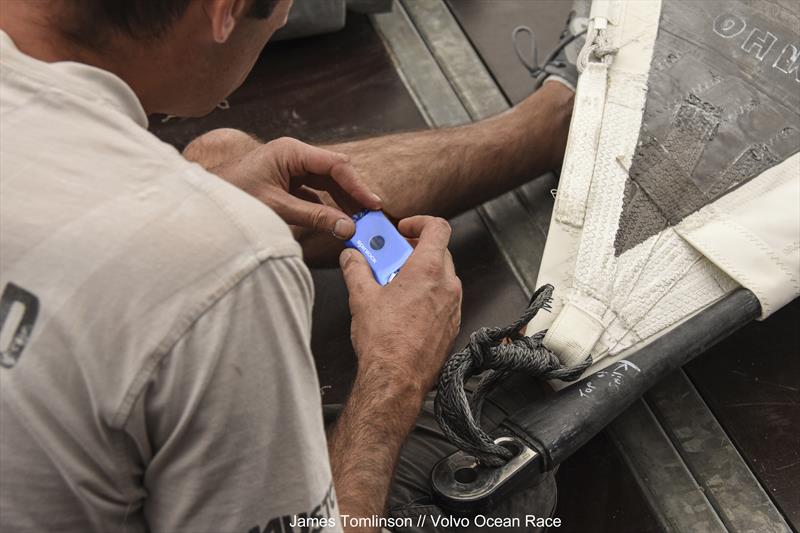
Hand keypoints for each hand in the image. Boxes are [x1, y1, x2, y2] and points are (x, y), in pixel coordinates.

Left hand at [212, 137, 381, 238]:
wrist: (205, 204)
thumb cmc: (233, 197)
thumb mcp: (277, 209)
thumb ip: (315, 217)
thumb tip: (347, 228)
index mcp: (291, 152)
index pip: (335, 164)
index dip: (357, 186)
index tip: (372, 205)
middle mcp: (293, 156)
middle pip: (334, 172)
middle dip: (353, 194)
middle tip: (370, 216)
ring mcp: (290, 169)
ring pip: (326, 183)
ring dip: (342, 202)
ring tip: (358, 221)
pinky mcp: (286, 183)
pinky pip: (315, 193)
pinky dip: (327, 207)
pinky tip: (337, 221)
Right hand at [340, 216, 461, 395]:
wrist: (396, 379)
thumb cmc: (384, 342)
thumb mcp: (361, 297)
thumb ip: (356, 269)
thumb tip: (351, 257)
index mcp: (428, 270)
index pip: (438, 228)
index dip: (420, 222)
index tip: (403, 228)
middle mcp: (447, 286)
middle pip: (438, 252)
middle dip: (413, 251)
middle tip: (389, 258)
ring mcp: (453, 307)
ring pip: (440, 277)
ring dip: (419, 274)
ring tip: (392, 286)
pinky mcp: (451, 325)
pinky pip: (442, 300)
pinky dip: (426, 295)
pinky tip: (403, 309)